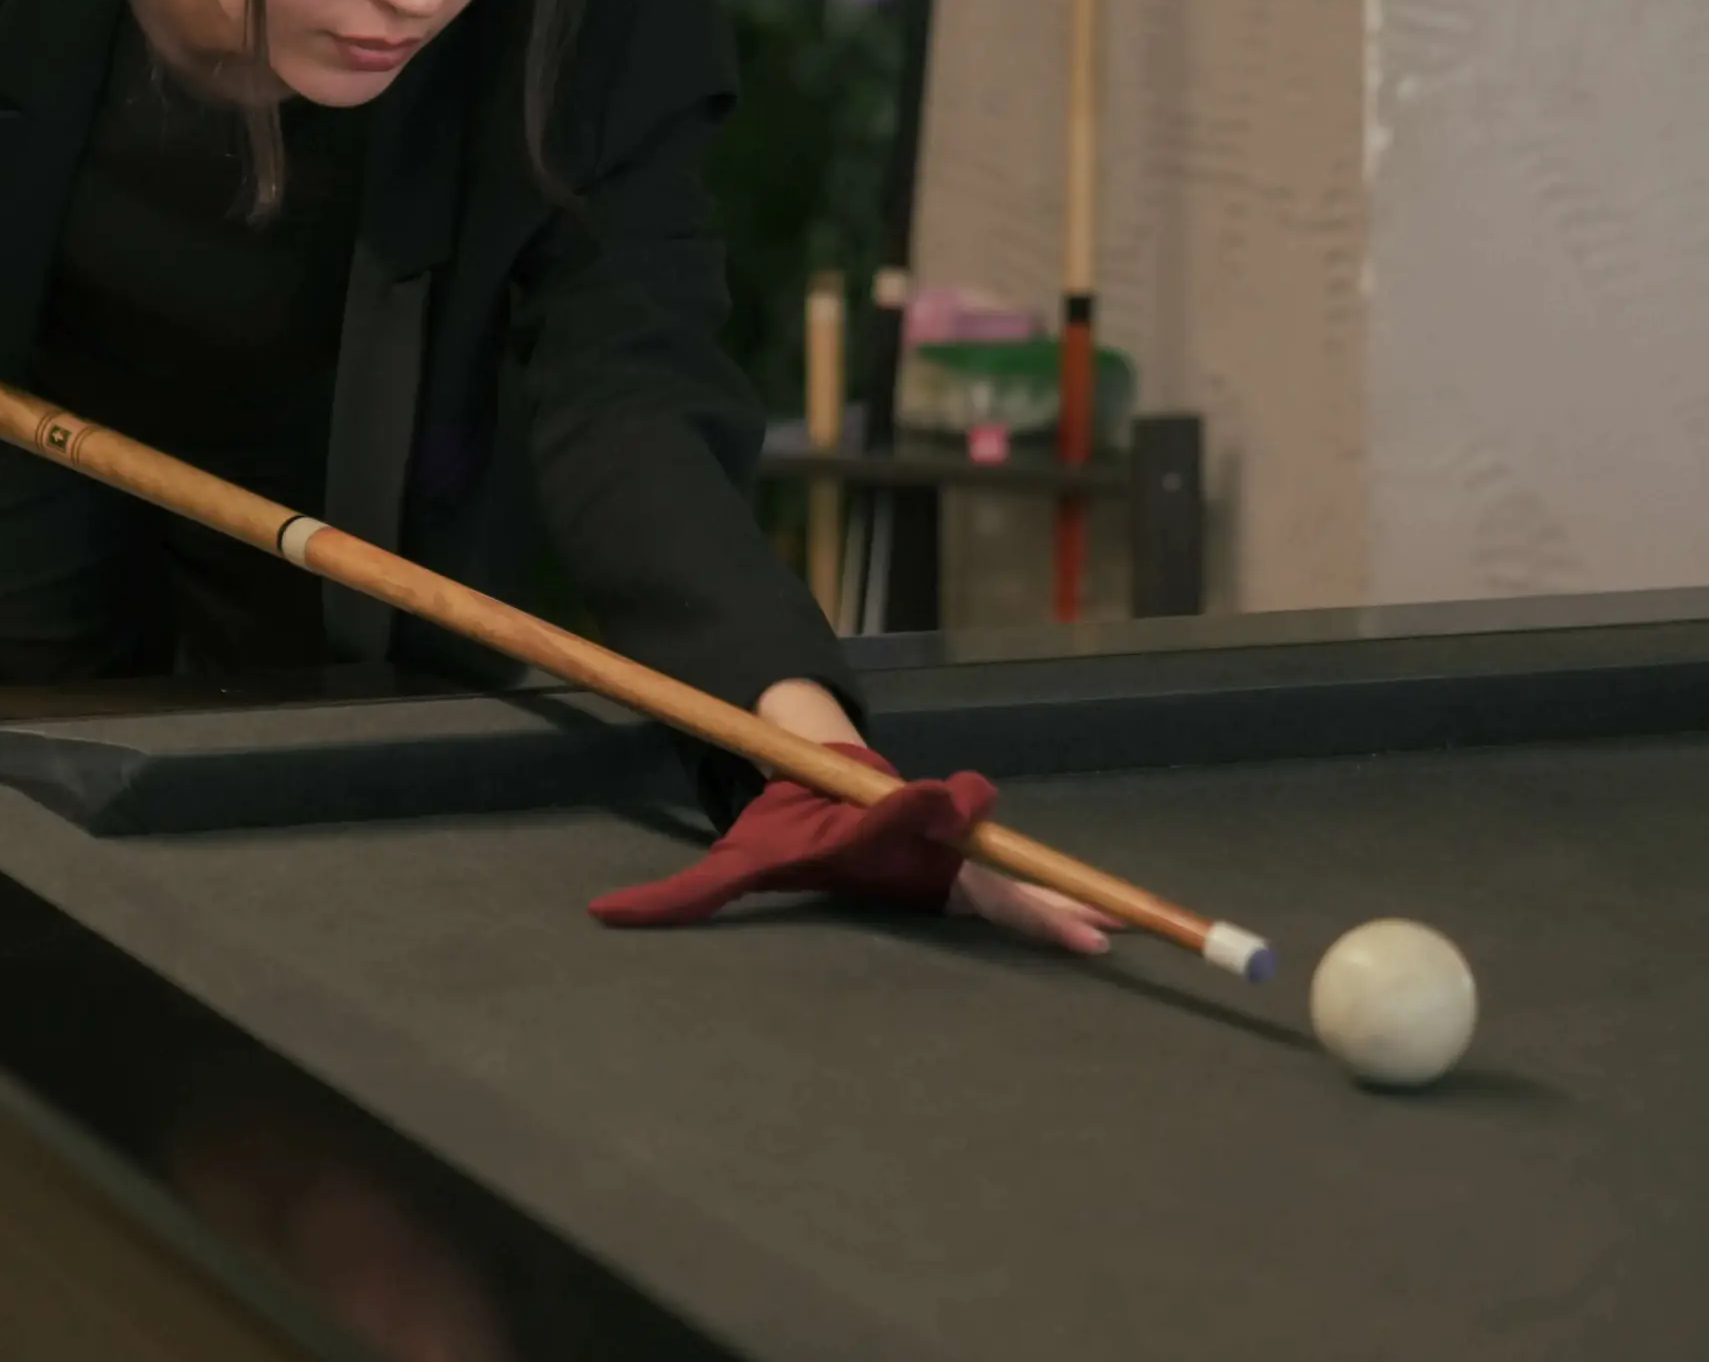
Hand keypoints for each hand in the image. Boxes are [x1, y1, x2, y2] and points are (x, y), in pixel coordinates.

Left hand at [587, 732, 1119, 956]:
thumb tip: (600, 915)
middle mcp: (920, 838)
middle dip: (1018, 887)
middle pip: (973, 861)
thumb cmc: (786, 827)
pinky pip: (1014, 895)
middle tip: (1065, 908)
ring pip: (1005, 880)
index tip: (946, 799)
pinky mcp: (970, 875)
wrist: (831, 780)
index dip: (921, 806)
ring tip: (1108, 928)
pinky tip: (1106, 928)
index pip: (900, 814)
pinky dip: (1057, 909)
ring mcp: (951, 856)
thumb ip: (678, 893)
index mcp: (869, 828)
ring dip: (1054, 902)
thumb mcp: (734, 860)